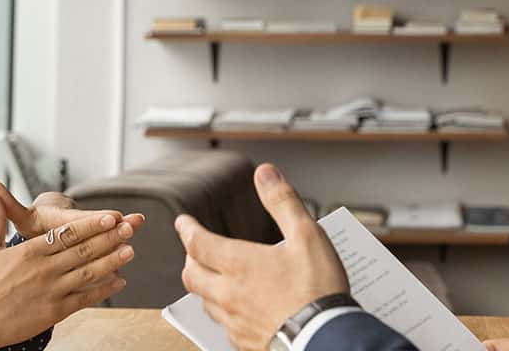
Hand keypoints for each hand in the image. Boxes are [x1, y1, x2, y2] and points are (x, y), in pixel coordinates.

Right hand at [0, 182, 143, 349]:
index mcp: (29, 252)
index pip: (67, 234)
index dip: (91, 225)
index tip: (110, 217)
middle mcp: (43, 270)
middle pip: (82, 250)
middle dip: (108, 238)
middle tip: (129, 228)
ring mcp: (50, 291)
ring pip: (87, 273)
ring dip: (111, 261)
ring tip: (130, 250)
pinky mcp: (54, 312)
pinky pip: (84, 298)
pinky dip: (102, 290)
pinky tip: (118, 281)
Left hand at [177, 164, 349, 350]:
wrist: (326, 339)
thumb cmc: (318, 290)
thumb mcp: (307, 235)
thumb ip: (282, 202)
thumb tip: (265, 174)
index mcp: (239, 264)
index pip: (198, 243)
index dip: (187, 229)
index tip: (183, 222)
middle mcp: (229, 294)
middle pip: (192, 275)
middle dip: (190, 260)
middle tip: (193, 251)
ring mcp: (235, 322)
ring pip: (206, 302)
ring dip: (205, 287)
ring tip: (212, 279)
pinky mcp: (245, 343)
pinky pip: (225, 327)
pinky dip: (225, 314)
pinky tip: (238, 312)